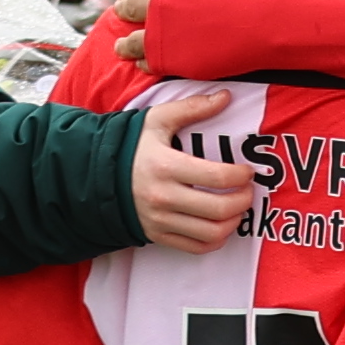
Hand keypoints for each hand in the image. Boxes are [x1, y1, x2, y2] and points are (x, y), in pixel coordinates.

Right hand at [131, 81, 257, 253]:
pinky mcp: (157, 236)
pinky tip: (221, 226)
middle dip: (243, 200)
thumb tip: (225, 97)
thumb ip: (192, 108)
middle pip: (219, 209)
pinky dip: (216, 240)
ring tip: (238, 208)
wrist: (97, 175)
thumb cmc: (131, 146)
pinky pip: (196, 247)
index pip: (217, 177)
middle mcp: (163, 197)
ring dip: (234, 222)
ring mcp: (160, 220)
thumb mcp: (157, 120)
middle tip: (247, 190)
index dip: (241, 176)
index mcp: (166, 167)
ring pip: (211, 233)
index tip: (247, 171)